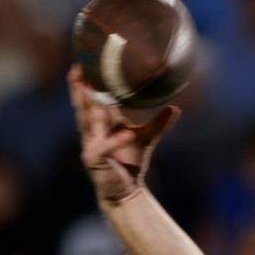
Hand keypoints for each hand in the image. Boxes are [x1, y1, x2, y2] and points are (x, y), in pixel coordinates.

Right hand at [68, 65, 178, 203]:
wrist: (126, 191)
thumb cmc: (130, 162)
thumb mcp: (146, 139)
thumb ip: (158, 123)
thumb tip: (175, 108)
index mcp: (100, 124)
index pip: (90, 99)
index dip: (85, 83)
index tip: (83, 63)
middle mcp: (91, 131)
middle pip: (82, 106)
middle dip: (79, 88)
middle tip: (79, 69)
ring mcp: (91, 144)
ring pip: (90, 122)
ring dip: (92, 107)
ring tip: (95, 93)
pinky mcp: (96, 159)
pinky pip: (106, 146)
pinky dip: (117, 140)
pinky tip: (127, 134)